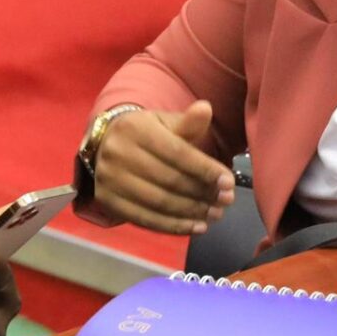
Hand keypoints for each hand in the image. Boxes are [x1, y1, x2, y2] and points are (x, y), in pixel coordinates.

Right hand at [93, 99, 235, 234]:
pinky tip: (196, 227)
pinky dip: (174, 226)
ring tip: (215, 214)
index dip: (205, 169)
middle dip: (202, 193)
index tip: (229, 182)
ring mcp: (109, 179)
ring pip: (159, 202)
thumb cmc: (146, 135)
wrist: (107, 147)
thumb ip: (188, 122)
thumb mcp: (165, 123)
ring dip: (192, 212)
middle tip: (226, 201)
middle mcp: (117, 152)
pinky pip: (145, 219)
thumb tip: (206, 109)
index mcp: (135, 128)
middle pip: (169, 180)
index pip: (177, 153)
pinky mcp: (107, 201)